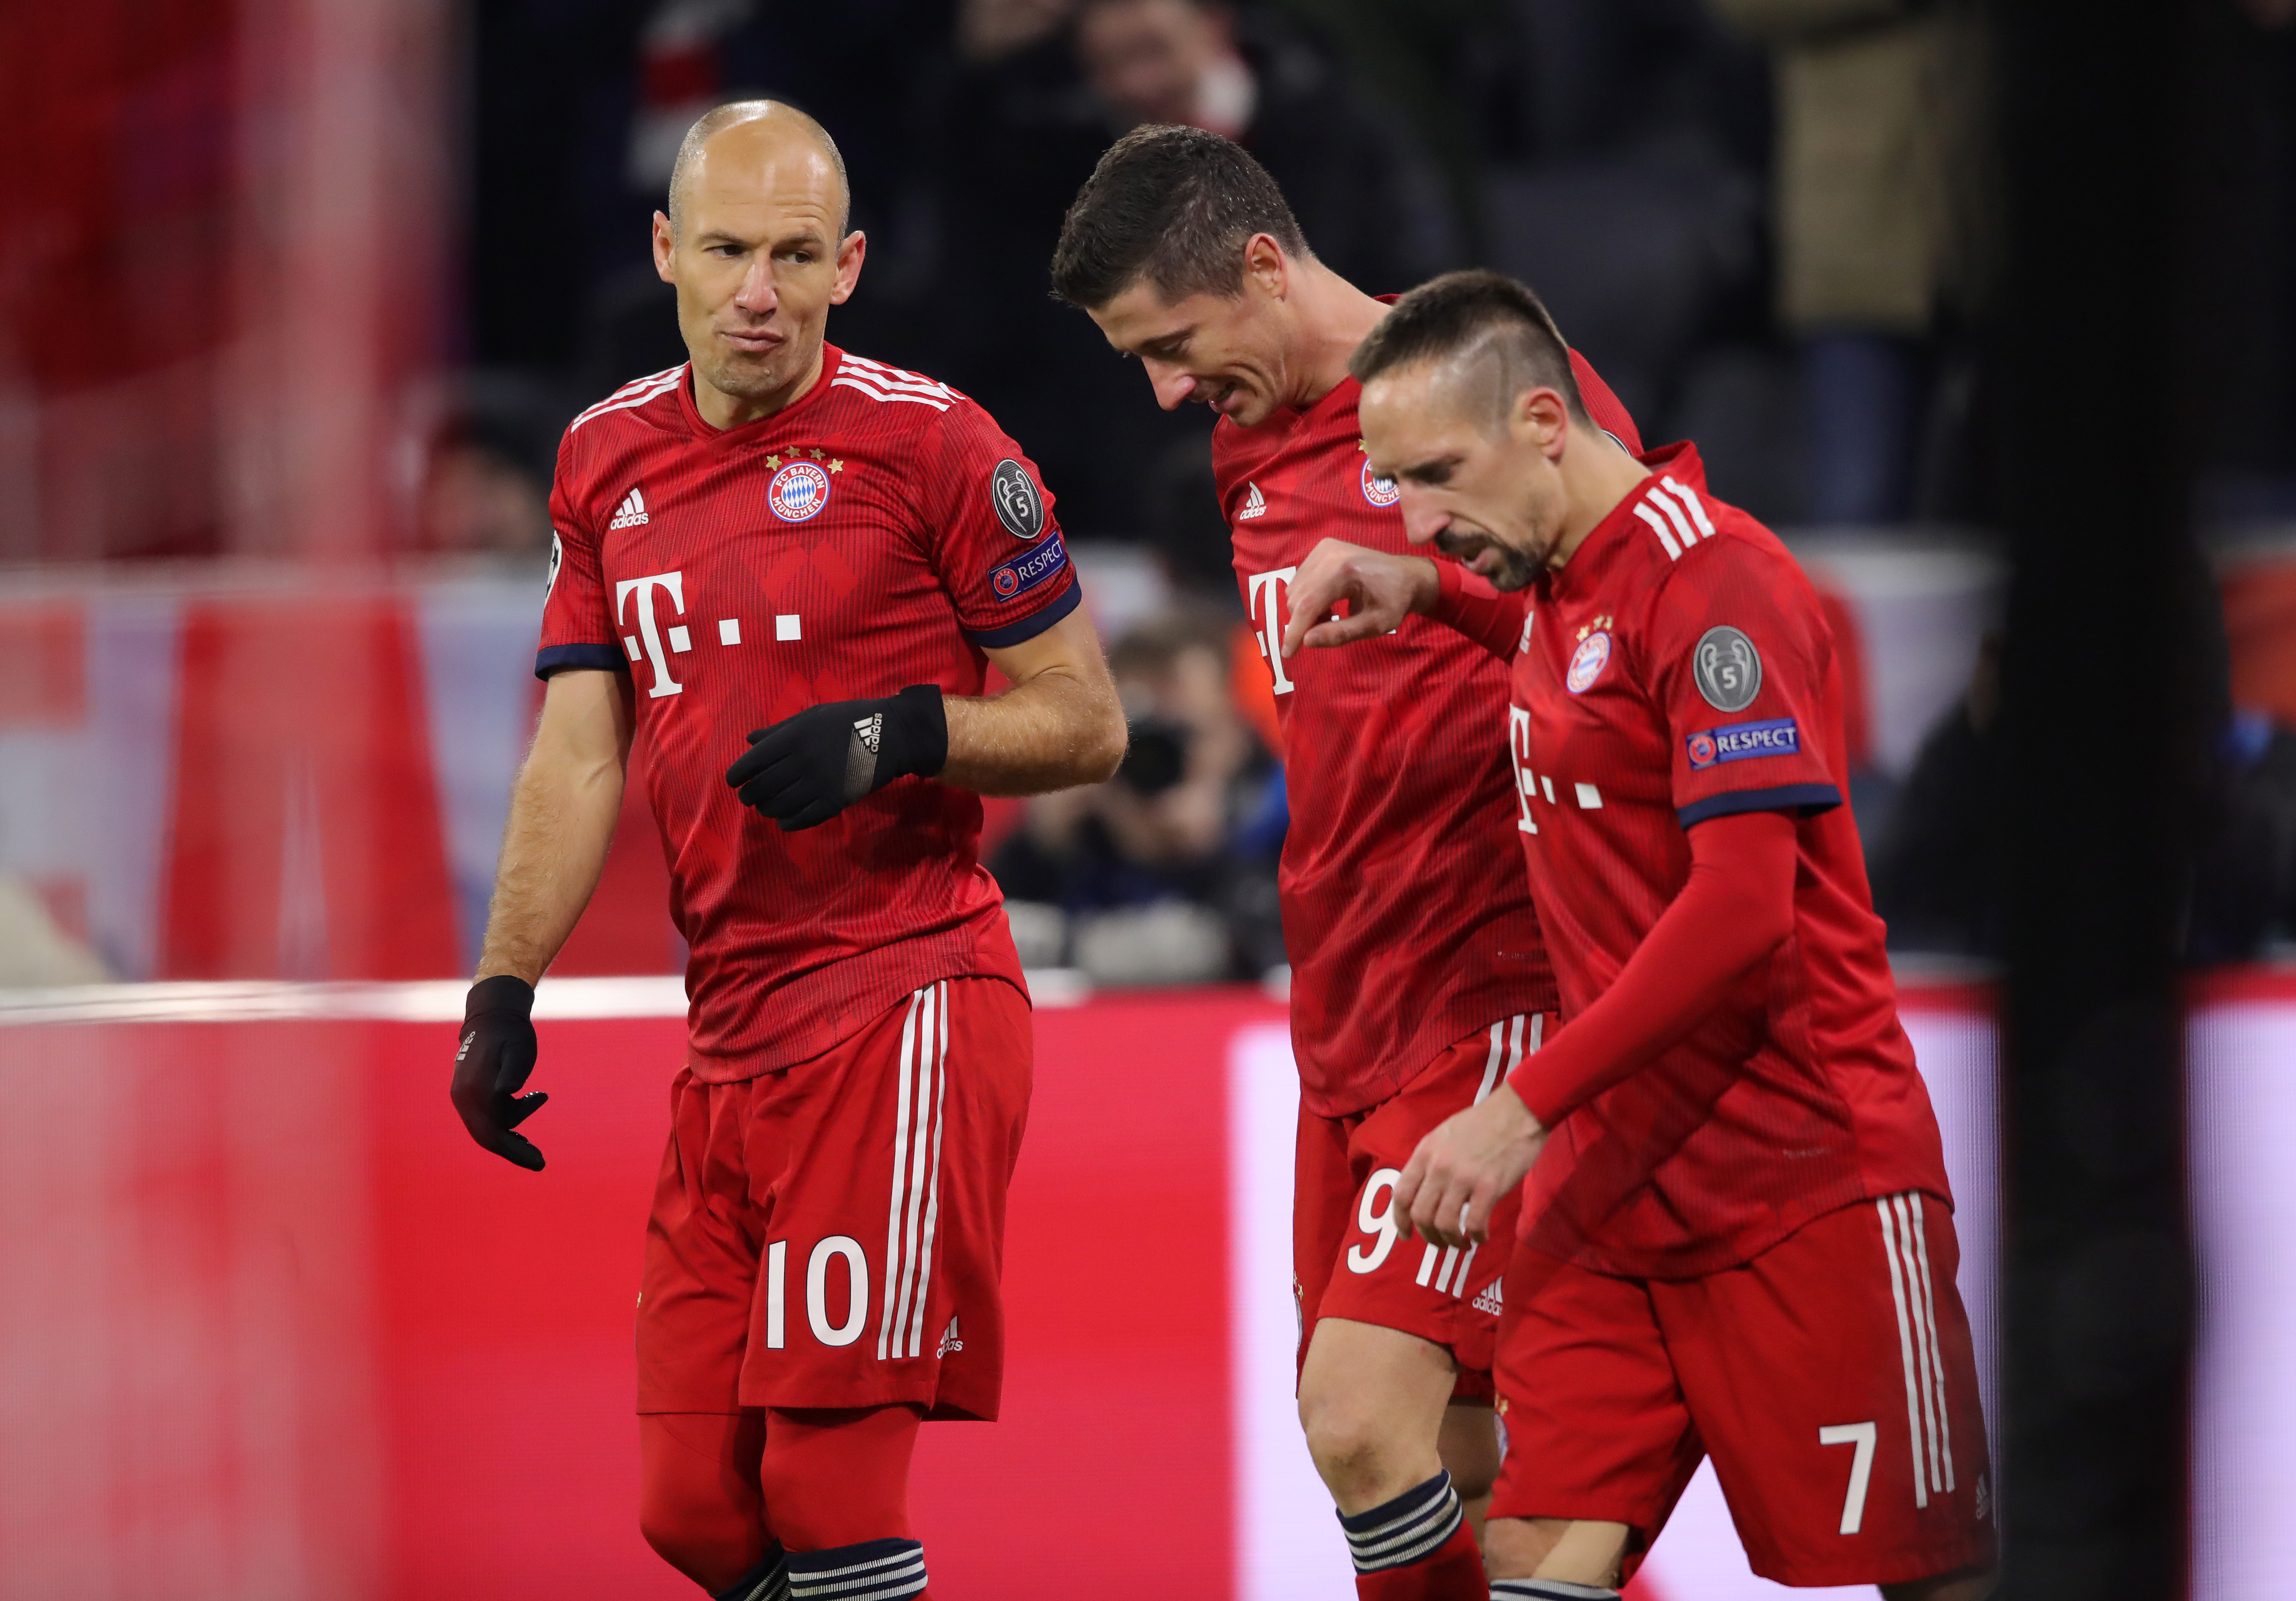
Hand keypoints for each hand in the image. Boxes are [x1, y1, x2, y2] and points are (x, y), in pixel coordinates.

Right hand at [451, 975, 547, 1170]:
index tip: (540, 1163)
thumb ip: (513, 1071)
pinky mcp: (468, 1091)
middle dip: (514, 1149)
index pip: (494, 1133)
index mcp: (475, 1090)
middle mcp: (463, 1096)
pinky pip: (486, 1115)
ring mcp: (463, 1095)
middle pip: (488, 1137)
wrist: (492, 1013)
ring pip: (488, 1126)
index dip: (515, 1151)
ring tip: (536, 1117)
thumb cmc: (511, 1032)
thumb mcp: (519, 1050)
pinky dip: (506, 1118)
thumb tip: (506, 1092)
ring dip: (513, 1129)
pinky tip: (526, 1106)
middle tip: (540, 1160)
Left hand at [727, 684, 948, 830]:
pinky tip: (783, 822)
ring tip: (766, 808)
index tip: (733, 781)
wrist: (891, 735)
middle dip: (749, 795)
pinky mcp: (836, 800)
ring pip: (780, 805)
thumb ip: (780, 730)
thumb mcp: (812, 716)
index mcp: (794, 737)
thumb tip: (750, 740)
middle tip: (748, 797)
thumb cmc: (849, 720)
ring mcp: (819, 783)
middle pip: (762, 787)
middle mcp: (802, 761)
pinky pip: (803, 818)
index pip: (753, 762)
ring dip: (767, 809)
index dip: (737, 774)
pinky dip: (788, 823)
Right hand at [1279, 539, 1438, 657]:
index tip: (1288, 654)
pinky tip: (1327, 601)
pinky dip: (1307, 596)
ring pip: (1294, 589)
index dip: (1294, 632)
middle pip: (1297, 597)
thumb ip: (1340, 634)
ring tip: (1330, 616)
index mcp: (1345, 571)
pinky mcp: (1323, 547)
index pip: (1308, 604)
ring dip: (1304, 610)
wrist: (1407, 575)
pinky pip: (1300, 579)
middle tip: (1326, 630)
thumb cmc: (1394, 602)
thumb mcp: (1374, 625)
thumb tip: (1307, 641)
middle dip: (1304, 621)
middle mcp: (1330, 554)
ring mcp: (1325, 548)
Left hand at [1393, 1085, 1547, 1248]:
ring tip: (1462, 1244)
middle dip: (1428, 1236)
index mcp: (1425, 1153)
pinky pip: (1475, 1224)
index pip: (1401, 1194)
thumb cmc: (1481, 1123)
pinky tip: (1482, 1237)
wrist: (1517, 1112)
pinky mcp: (1489, 1187)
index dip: (1400, 1220)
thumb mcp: (1443, 1136)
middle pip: (1421, 1215)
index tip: (1405, 1235)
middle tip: (1440, 1243)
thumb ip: (1430, 1162)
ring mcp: (1463, 1178)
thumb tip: (1424, 1193)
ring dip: (1451, 1241)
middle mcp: (1439, 1167)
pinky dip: (1476, 1237)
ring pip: (1445, 1224)